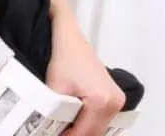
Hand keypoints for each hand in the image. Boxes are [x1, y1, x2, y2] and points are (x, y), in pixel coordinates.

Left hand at [47, 15, 124, 134]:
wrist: (69, 37)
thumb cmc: (65, 56)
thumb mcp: (54, 88)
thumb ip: (53, 114)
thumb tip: (48, 129)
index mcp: (103, 101)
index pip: (85, 133)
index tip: (52, 134)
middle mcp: (115, 102)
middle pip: (94, 133)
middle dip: (73, 134)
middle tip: (54, 131)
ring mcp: (116, 100)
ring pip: (97, 127)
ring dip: (79, 129)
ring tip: (60, 125)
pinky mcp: (111, 97)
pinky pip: (99, 118)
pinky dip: (85, 121)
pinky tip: (70, 119)